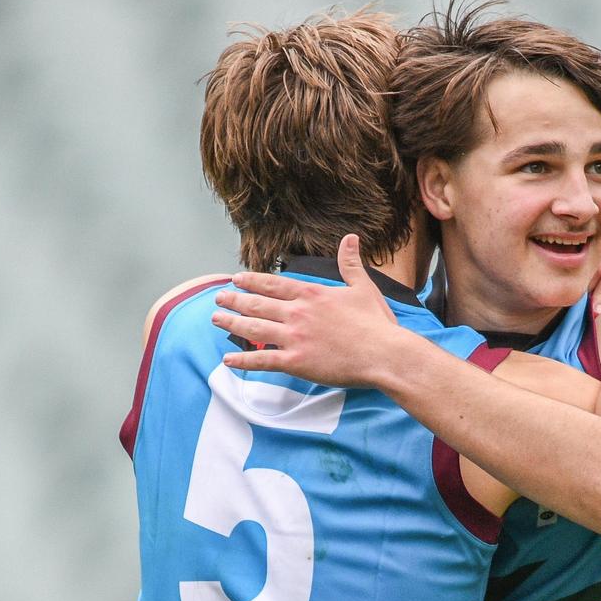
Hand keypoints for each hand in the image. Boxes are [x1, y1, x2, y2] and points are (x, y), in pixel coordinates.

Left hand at [213, 234, 403, 386]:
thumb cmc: (376, 323)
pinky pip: (262, 360)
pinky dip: (243, 360)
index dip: (252, 281)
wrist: (384, 353)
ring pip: (253, 329)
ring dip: (232, 324)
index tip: (237, 279)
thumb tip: (351, 238)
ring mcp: (294, 338)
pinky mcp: (296, 362)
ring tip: (216, 320)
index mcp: (311, 294)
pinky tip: (228, 360)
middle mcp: (298, 313)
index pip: (274, 284)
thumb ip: (351, 263)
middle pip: (257, 304)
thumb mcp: (363, 287)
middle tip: (219, 299)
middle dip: (234, 301)